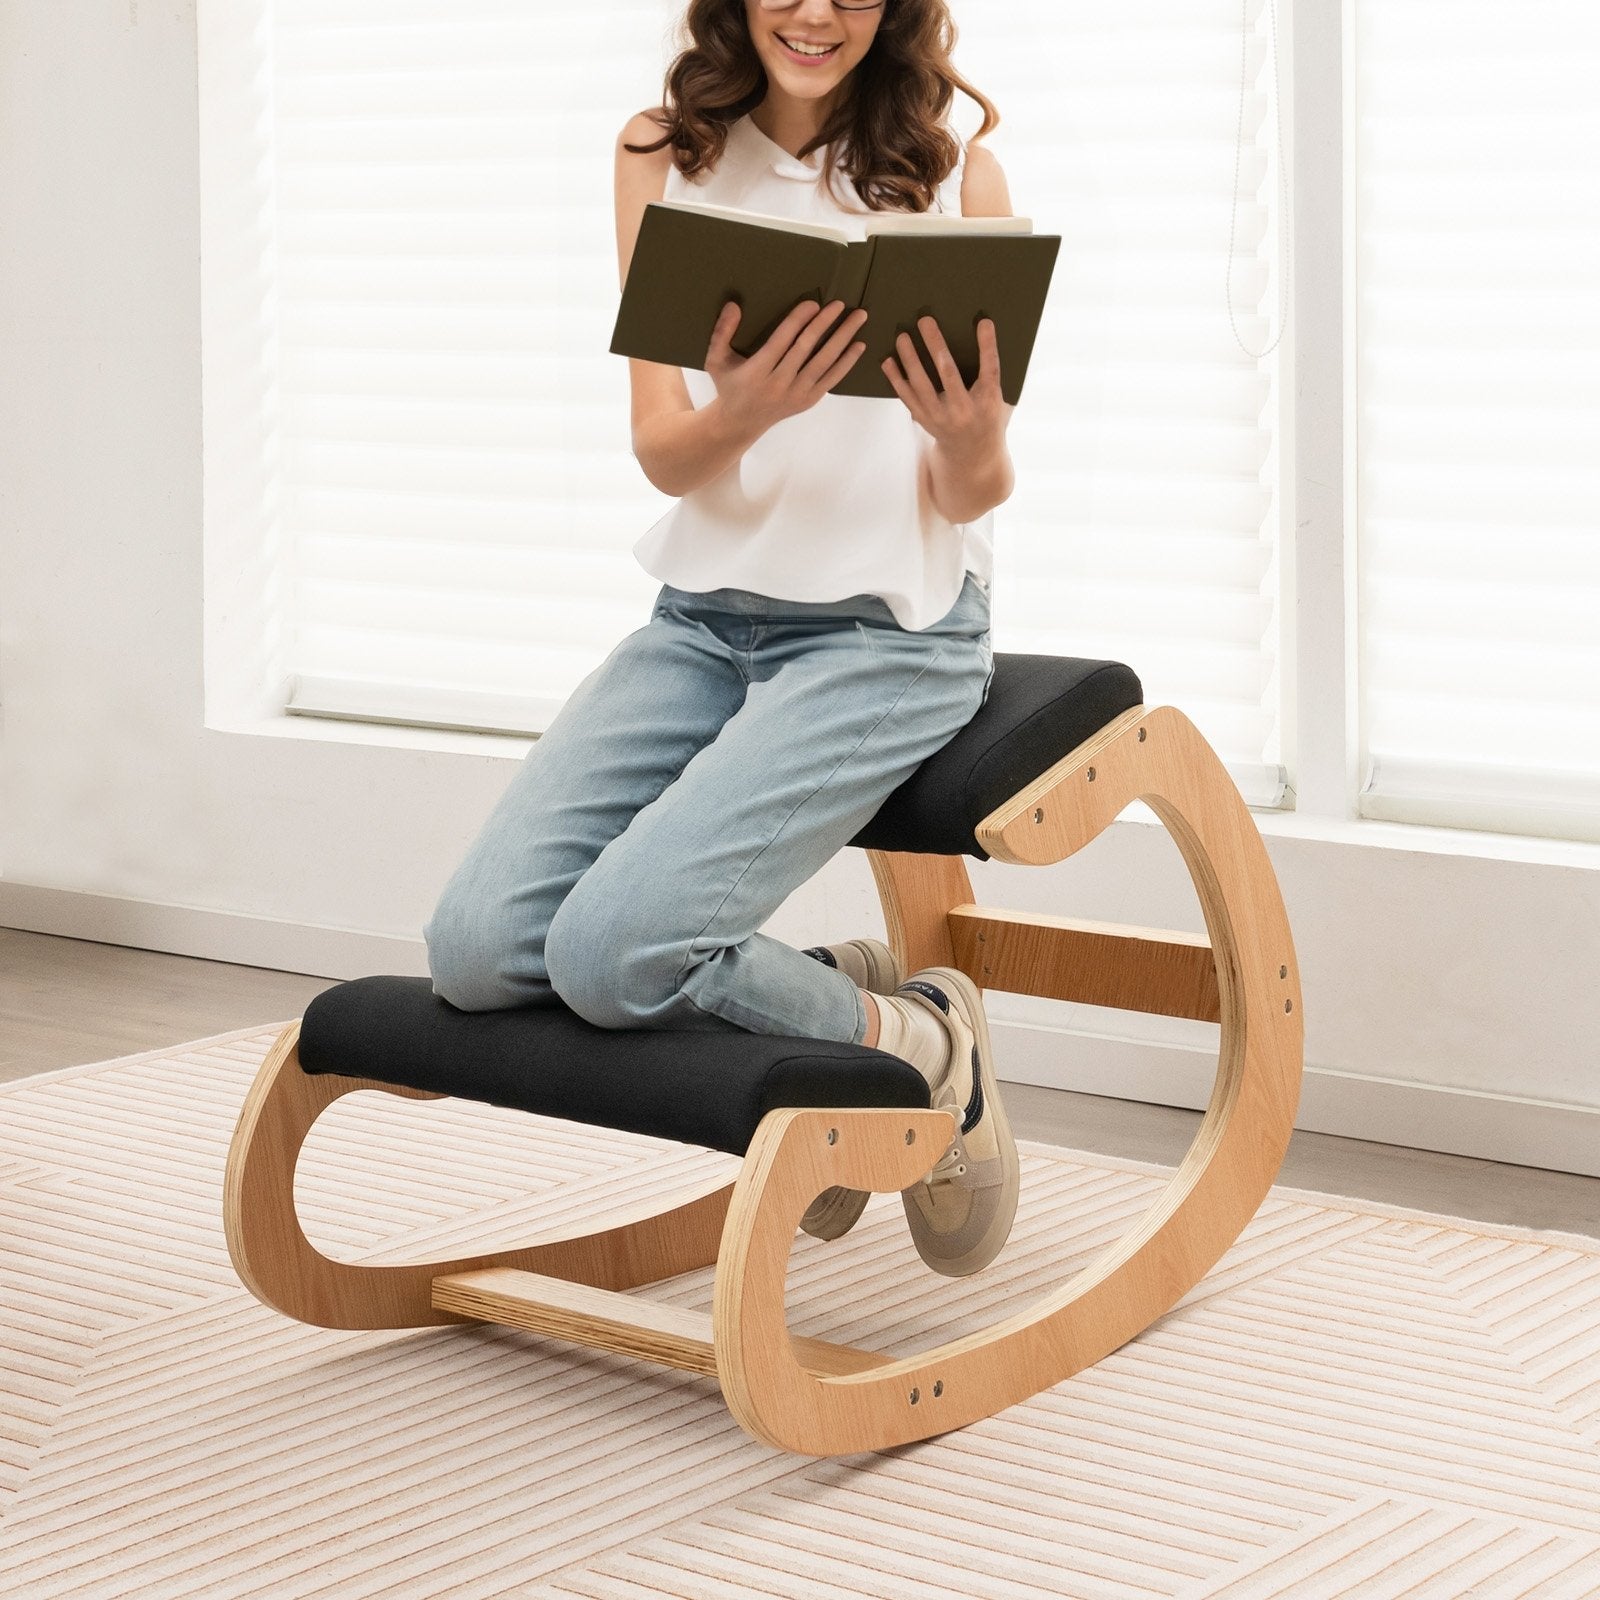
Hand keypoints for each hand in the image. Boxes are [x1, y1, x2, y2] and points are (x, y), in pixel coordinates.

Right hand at [704, 298, 868, 434]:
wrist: (741, 424)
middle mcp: (779, 385)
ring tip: (858, 318)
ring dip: (843, 339)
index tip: (813, 304)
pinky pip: (830, 379)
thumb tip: (733, 305)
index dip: (798, 321)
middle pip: (806, 349)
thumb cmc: (729, 386)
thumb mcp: (715, 360)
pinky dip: (846, 363)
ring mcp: (796, 395)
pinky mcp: (808, 401)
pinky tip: (858, 346)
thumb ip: (721, 332)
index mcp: (757, 372)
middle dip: (825, 325)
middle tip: (840, 304)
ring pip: (824, 363)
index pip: (782, 341)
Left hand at [883, 315, 1012, 457]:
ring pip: (922, 385)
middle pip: (949, 373)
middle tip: (925, 320)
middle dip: (936, 345)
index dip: (987, 346)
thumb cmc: (986, 416)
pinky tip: (888, 361)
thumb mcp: (997, 397)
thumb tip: (984, 327)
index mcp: (988, 403)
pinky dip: (896, 379)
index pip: (990, 369)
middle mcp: (963, 411)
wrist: (971, 453)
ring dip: (910, 359)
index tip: (983, 322)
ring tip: (902, 337)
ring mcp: (941, 417)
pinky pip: (907, 397)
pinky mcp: (925, 420)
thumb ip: (990, 370)